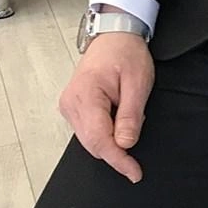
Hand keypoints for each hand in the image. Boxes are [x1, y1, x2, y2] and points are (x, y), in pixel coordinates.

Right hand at [58, 27, 154, 182]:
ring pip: (90, 140)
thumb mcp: (138, 83)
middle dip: (117, 149)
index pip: (99, 139)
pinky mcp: (73, 107)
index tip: (134, 173)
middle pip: (93, 143)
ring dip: (111, 138)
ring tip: (127, 111)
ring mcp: (69, 105)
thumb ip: (130, 115)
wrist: (114, 35)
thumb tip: (125, 144)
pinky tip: (117, 114)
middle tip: (138, 130)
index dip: (118, 160)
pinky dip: (105, 131)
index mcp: (85, 94)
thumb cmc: (126, 52)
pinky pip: (89, 130)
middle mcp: (71, 103)